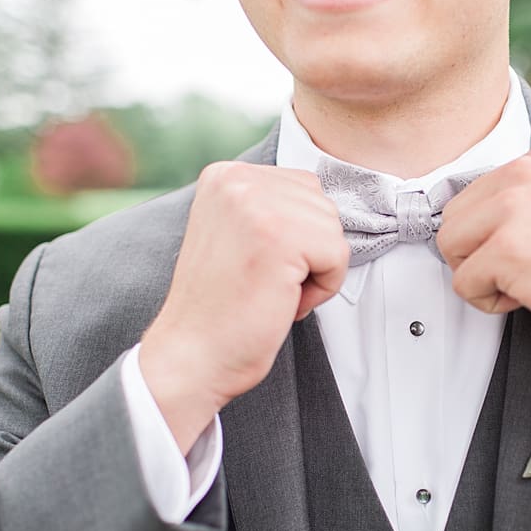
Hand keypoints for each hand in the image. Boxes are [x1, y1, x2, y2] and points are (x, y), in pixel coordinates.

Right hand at [140, 162, 349, 451]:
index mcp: (225, 174)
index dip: (297, 237)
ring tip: (270, 291)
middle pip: (323, 207)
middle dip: (310, 253)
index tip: (256, 264)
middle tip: (264, 283)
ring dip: (315, 272)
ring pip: (333, 230)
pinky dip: (322, 289)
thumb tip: (322, 201)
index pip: (304, 188)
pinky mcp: (279, 236)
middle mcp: (237, 179)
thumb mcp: (237, 233)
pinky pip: (338, 256)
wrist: (191, 356)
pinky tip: (282, 302)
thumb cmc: (222, 307)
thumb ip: (269, 206)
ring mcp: (256, 204)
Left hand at [436, 144, 530, 422]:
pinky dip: (490, 304)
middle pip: (452, 220)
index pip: (472, 196)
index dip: (491, 237)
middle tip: (527, 274)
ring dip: (482, 278)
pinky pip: (463, 284)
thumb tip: (476, 225)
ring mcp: (513, 208)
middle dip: (478, 256)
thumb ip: (529, 202)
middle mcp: (524, 172)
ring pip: (451, 249)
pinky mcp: (508, 250)